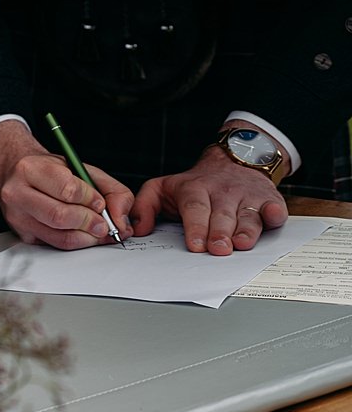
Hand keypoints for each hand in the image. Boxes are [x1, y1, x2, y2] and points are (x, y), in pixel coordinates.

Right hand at [0, 120, 133, 250]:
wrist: (18, 175)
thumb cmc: (51, 172)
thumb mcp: (83, 169)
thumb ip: (112, 191)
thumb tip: (122, 221)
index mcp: (30, 168)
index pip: (67, 189)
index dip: (91, 199)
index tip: (100, 202)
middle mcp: (16, 192)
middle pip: (60, 216)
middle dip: (90, 222)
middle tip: (103, 223)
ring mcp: (17, 216)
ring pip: (59, 236)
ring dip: (87, 237)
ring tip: (96, 229)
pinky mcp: (22, 234)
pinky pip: (56, 246)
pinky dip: (77, 243)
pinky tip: (83, 234)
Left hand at [132, 147, 287, 253]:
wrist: (232, 162)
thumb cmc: (195, 184)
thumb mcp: (162, 188)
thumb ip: (144, 207)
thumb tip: (135, 229)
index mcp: (194, 189)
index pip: (194, 208)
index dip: (195, 226)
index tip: (195, 245)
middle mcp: (221, 193)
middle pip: (221, 215)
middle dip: (219, 233)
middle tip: (218, 250)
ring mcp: (246, 196)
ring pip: (247, 215)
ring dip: (246, 230)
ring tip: (241, 244)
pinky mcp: (268, 200)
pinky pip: (274, 208)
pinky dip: (275, 214)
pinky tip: (273, 217)